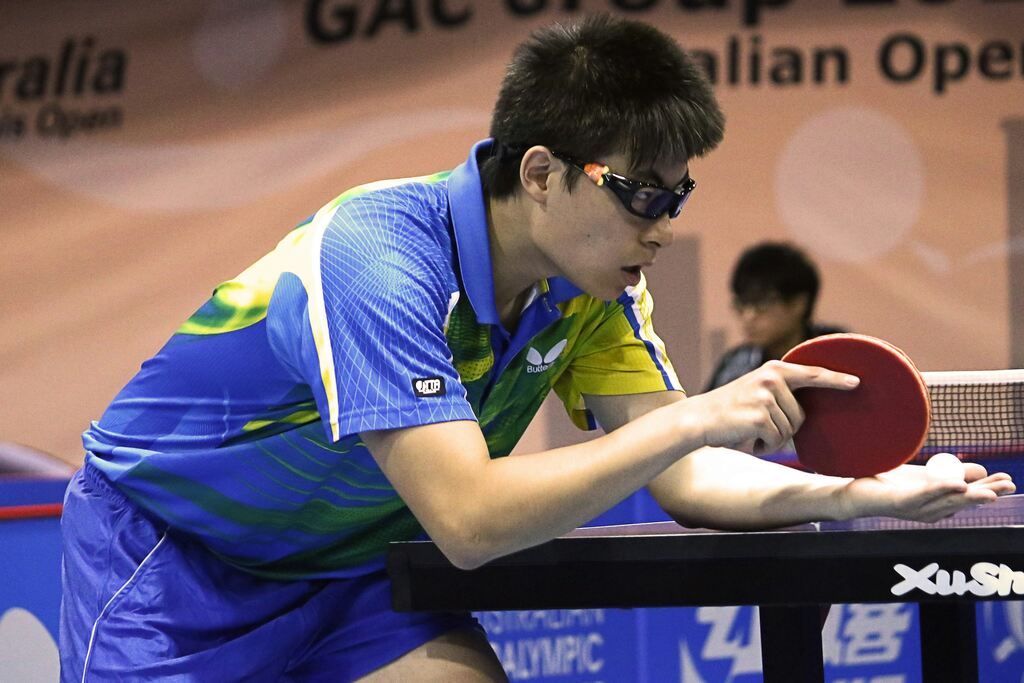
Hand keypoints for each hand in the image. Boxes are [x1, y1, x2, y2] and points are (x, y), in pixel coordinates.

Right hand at [686, 360, 858, 454]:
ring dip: (772, 438)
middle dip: (784, 427)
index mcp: (774, 370)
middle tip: (756, 423)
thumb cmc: (730, 411)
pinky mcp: (759, 416)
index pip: (812, 374)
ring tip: (748, 429)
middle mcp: (771, 379)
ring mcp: (765, 396)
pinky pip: (775, 440)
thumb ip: (781, 393)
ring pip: (789, 430)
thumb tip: (806, 414)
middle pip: (801, 416)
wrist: (698, 419)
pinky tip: (745, 438)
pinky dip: (762, 446)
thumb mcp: (757, 391)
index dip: (836, 379)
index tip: (857, 382)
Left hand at [839, 462, 1015, 522]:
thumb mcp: (924, 475)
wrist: (854, 490)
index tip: (1009, 481)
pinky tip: (959, 485)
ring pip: (949, 501)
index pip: (968, 497)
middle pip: (964, 502)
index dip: (989, 489)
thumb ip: (950, 474)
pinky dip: (942, 488)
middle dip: (988, 493)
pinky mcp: (901, 502)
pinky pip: (925, 495)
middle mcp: (930, 511)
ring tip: (992, 492)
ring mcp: (916, 508)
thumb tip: (978, 472)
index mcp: (937, 505)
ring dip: (972, 495)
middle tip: (1009, 485)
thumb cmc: (889, 483)